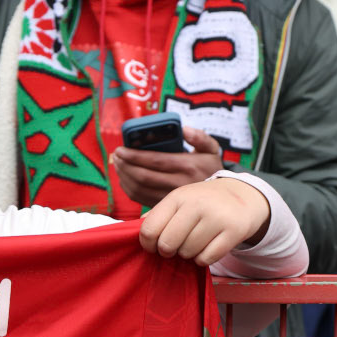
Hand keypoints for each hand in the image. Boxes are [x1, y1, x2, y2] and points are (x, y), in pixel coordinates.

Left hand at [109, 125, 224, 206]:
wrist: (219, 196)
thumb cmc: (210, 167)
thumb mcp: (211, 149)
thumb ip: (200, 137)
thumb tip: (184, 129)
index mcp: (187, 166)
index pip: (154, 160)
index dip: (134, 155)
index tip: (121, 149)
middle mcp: (178, 184)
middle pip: (143, 176)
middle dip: (125, 165)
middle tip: (116, 156)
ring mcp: (170, 198)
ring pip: (139, 189)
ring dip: (123, 176)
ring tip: (118, 164)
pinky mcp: (164, 207)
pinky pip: (140, 199)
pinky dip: (128, 188)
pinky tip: (124, 178)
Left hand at [139, 175, 269, 265]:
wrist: (243, 196)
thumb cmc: (202, 203)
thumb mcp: (179, 200)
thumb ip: (157, 215)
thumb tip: (133, 232)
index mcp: (177, 197)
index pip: (149, 229)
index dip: (147, 244)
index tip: (152, 246)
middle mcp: (196, 204)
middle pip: (167, 244)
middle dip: (168, 251)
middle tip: (175, 247)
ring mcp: (216, 217)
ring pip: (187, 253)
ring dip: (188, 254)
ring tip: (194, 243)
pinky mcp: (233, 231)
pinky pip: (206, 259)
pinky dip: (204, 259)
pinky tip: (207, 247)